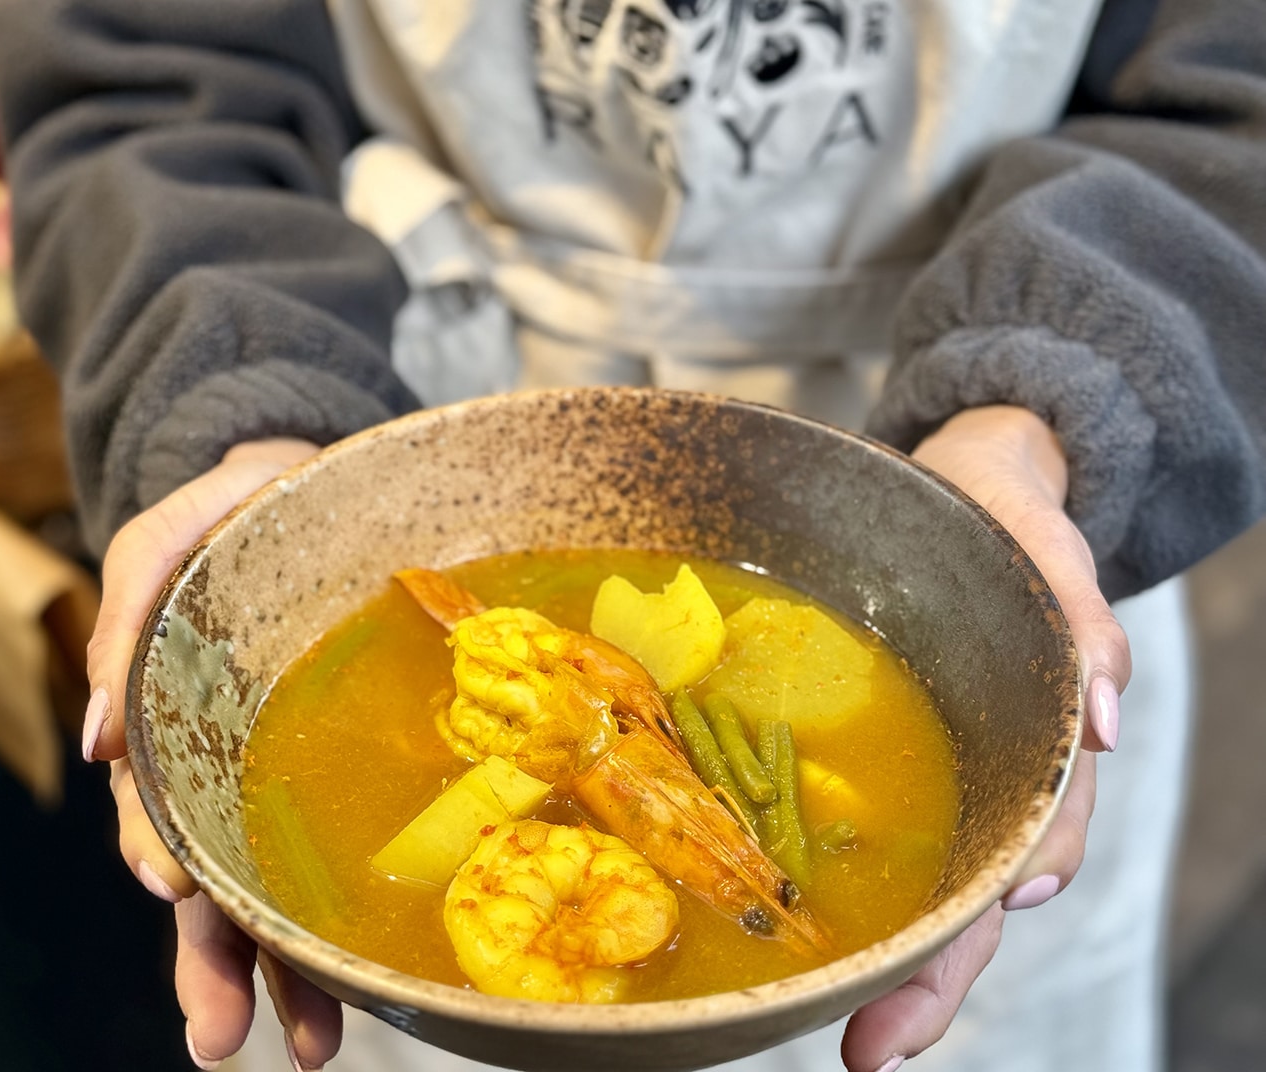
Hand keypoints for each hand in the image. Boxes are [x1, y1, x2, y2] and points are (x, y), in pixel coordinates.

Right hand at [79, 437, 343, 1069]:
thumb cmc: (227, 517)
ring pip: (268, 898)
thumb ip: (125, 620)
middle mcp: (221, 772)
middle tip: (220, 1036)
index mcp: (171, 721)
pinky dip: (332, 935)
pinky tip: (358, 997)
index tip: (178, 893)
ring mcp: (277, 786)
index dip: (164, 853)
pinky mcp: (337, 782)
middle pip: (207, 882)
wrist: (311, 491)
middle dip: (213, 962)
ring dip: (279, 976)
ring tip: (306, 1048)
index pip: (156, 807)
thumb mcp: (161, 541)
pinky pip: (331, 866)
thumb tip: (96, 739)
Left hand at [837, 405, 1126, 1071]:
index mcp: (1032, 737)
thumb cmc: (1002, 518)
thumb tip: (1103, 721)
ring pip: (924, 879)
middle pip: (970, 894)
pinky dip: (849, 882)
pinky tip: (804, 930)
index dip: (989, 916)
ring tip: (839, 1026)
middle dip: (929, 978)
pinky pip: (872, 825)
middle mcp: (986, 771)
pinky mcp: (880, 748)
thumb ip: (1082, 621)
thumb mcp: (1045, 546)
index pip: (1027, 846)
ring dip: (890, 957)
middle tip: (869, 1051)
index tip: (950, 977)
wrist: (956, 486)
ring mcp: (935, 767)